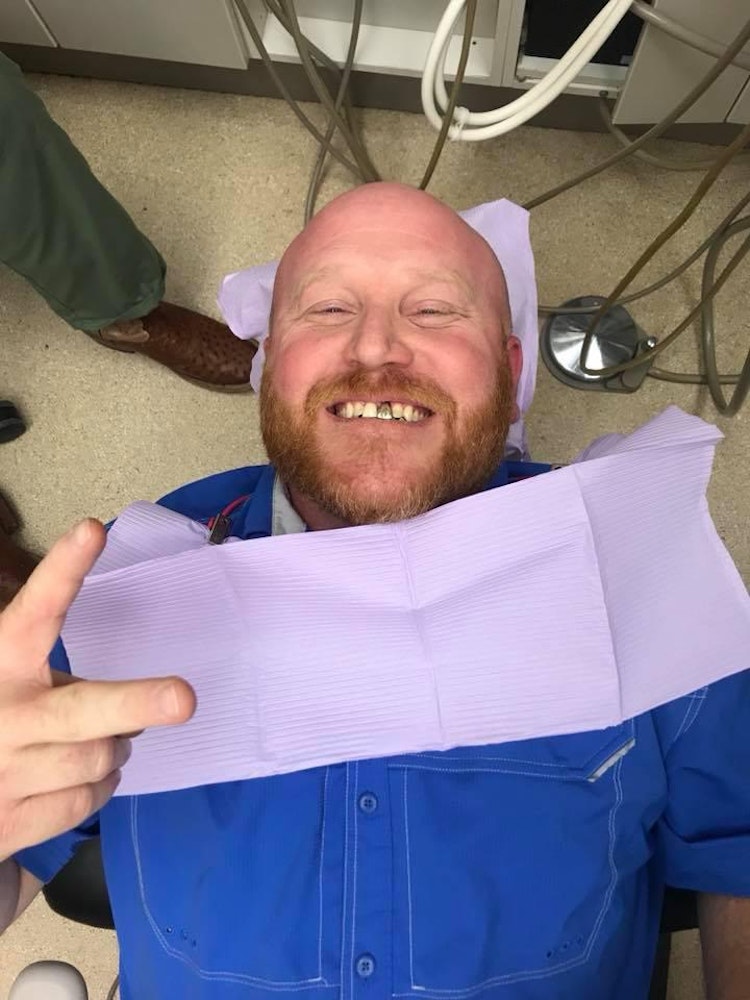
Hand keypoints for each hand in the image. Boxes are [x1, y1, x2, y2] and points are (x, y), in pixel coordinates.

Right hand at [0, 519, 194, 860]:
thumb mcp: (7, 678)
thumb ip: (48, 671)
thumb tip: (132, 703)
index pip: (34, 612)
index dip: (63, 571)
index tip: (93, 530)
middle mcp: (3, 717)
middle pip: (81, 711)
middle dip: (135, 702)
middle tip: (183, 697)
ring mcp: (5, 774)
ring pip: (99, 757)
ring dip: (115, 746)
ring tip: (103, 737)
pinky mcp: (11, 823)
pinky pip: (85, 800)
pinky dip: (97, 786)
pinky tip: (78, 773)